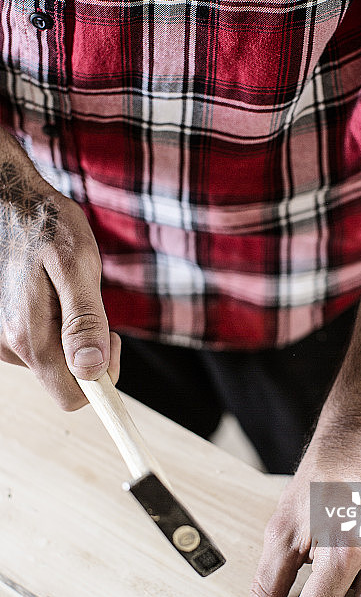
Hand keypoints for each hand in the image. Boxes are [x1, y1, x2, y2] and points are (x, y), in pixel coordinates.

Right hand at [0, 132, 119, 407]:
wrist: (9, 199)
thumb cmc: (47, 225)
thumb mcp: (77, 266)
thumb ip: (84, 321)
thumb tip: (92, 370)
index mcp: (30, 337)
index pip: (73, 397)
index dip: (102, 382)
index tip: (114, 345)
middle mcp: (9, 345)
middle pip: (67, 378)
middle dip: (90, 351)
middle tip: (94, 306)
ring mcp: (2, 338)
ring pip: (56, 359)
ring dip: (73, 333)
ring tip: (68, 289)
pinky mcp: (3, 327)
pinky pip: (42, 342)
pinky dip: (56, 323)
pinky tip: (52, 290)